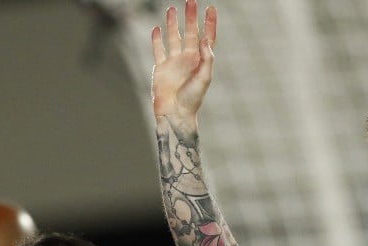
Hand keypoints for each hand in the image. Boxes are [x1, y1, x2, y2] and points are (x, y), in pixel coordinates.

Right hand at [151, 0, 217, 119]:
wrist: (175, 113)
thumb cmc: (192, 98)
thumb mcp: (204, 78)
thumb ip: (206, 58)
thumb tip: (205, 38)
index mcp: (200, 60)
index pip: (206, 37)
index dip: (209, 23)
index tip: (211, 8)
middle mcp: (188, 58)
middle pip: (190, 32)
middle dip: (190, 17)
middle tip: (191, 1)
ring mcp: (174, 62)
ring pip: (173, 37)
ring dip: (172, 23)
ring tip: (171, 8)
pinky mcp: (161, 67)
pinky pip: (158, 50)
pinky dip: (156, 39)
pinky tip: (156, 29)